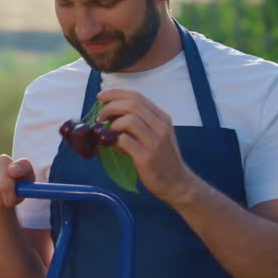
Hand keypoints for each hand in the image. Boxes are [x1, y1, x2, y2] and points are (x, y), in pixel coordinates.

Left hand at [96, 89, 199, 204]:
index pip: (137, 96)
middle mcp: (161, 126)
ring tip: (107, 132)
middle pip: (132, 104)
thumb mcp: (157, 135)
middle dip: (111, 106)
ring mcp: (155, 141)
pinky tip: (116, 148)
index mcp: (162, 118)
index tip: (101, 96)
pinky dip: (115, 142)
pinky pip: (125, 141)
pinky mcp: (147, 157)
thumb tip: (111, 115)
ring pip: (129, 120)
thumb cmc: (163, 159)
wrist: (177, 183)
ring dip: (113, 123)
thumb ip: (141, 123)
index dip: (116, 94)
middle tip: (100, 116)